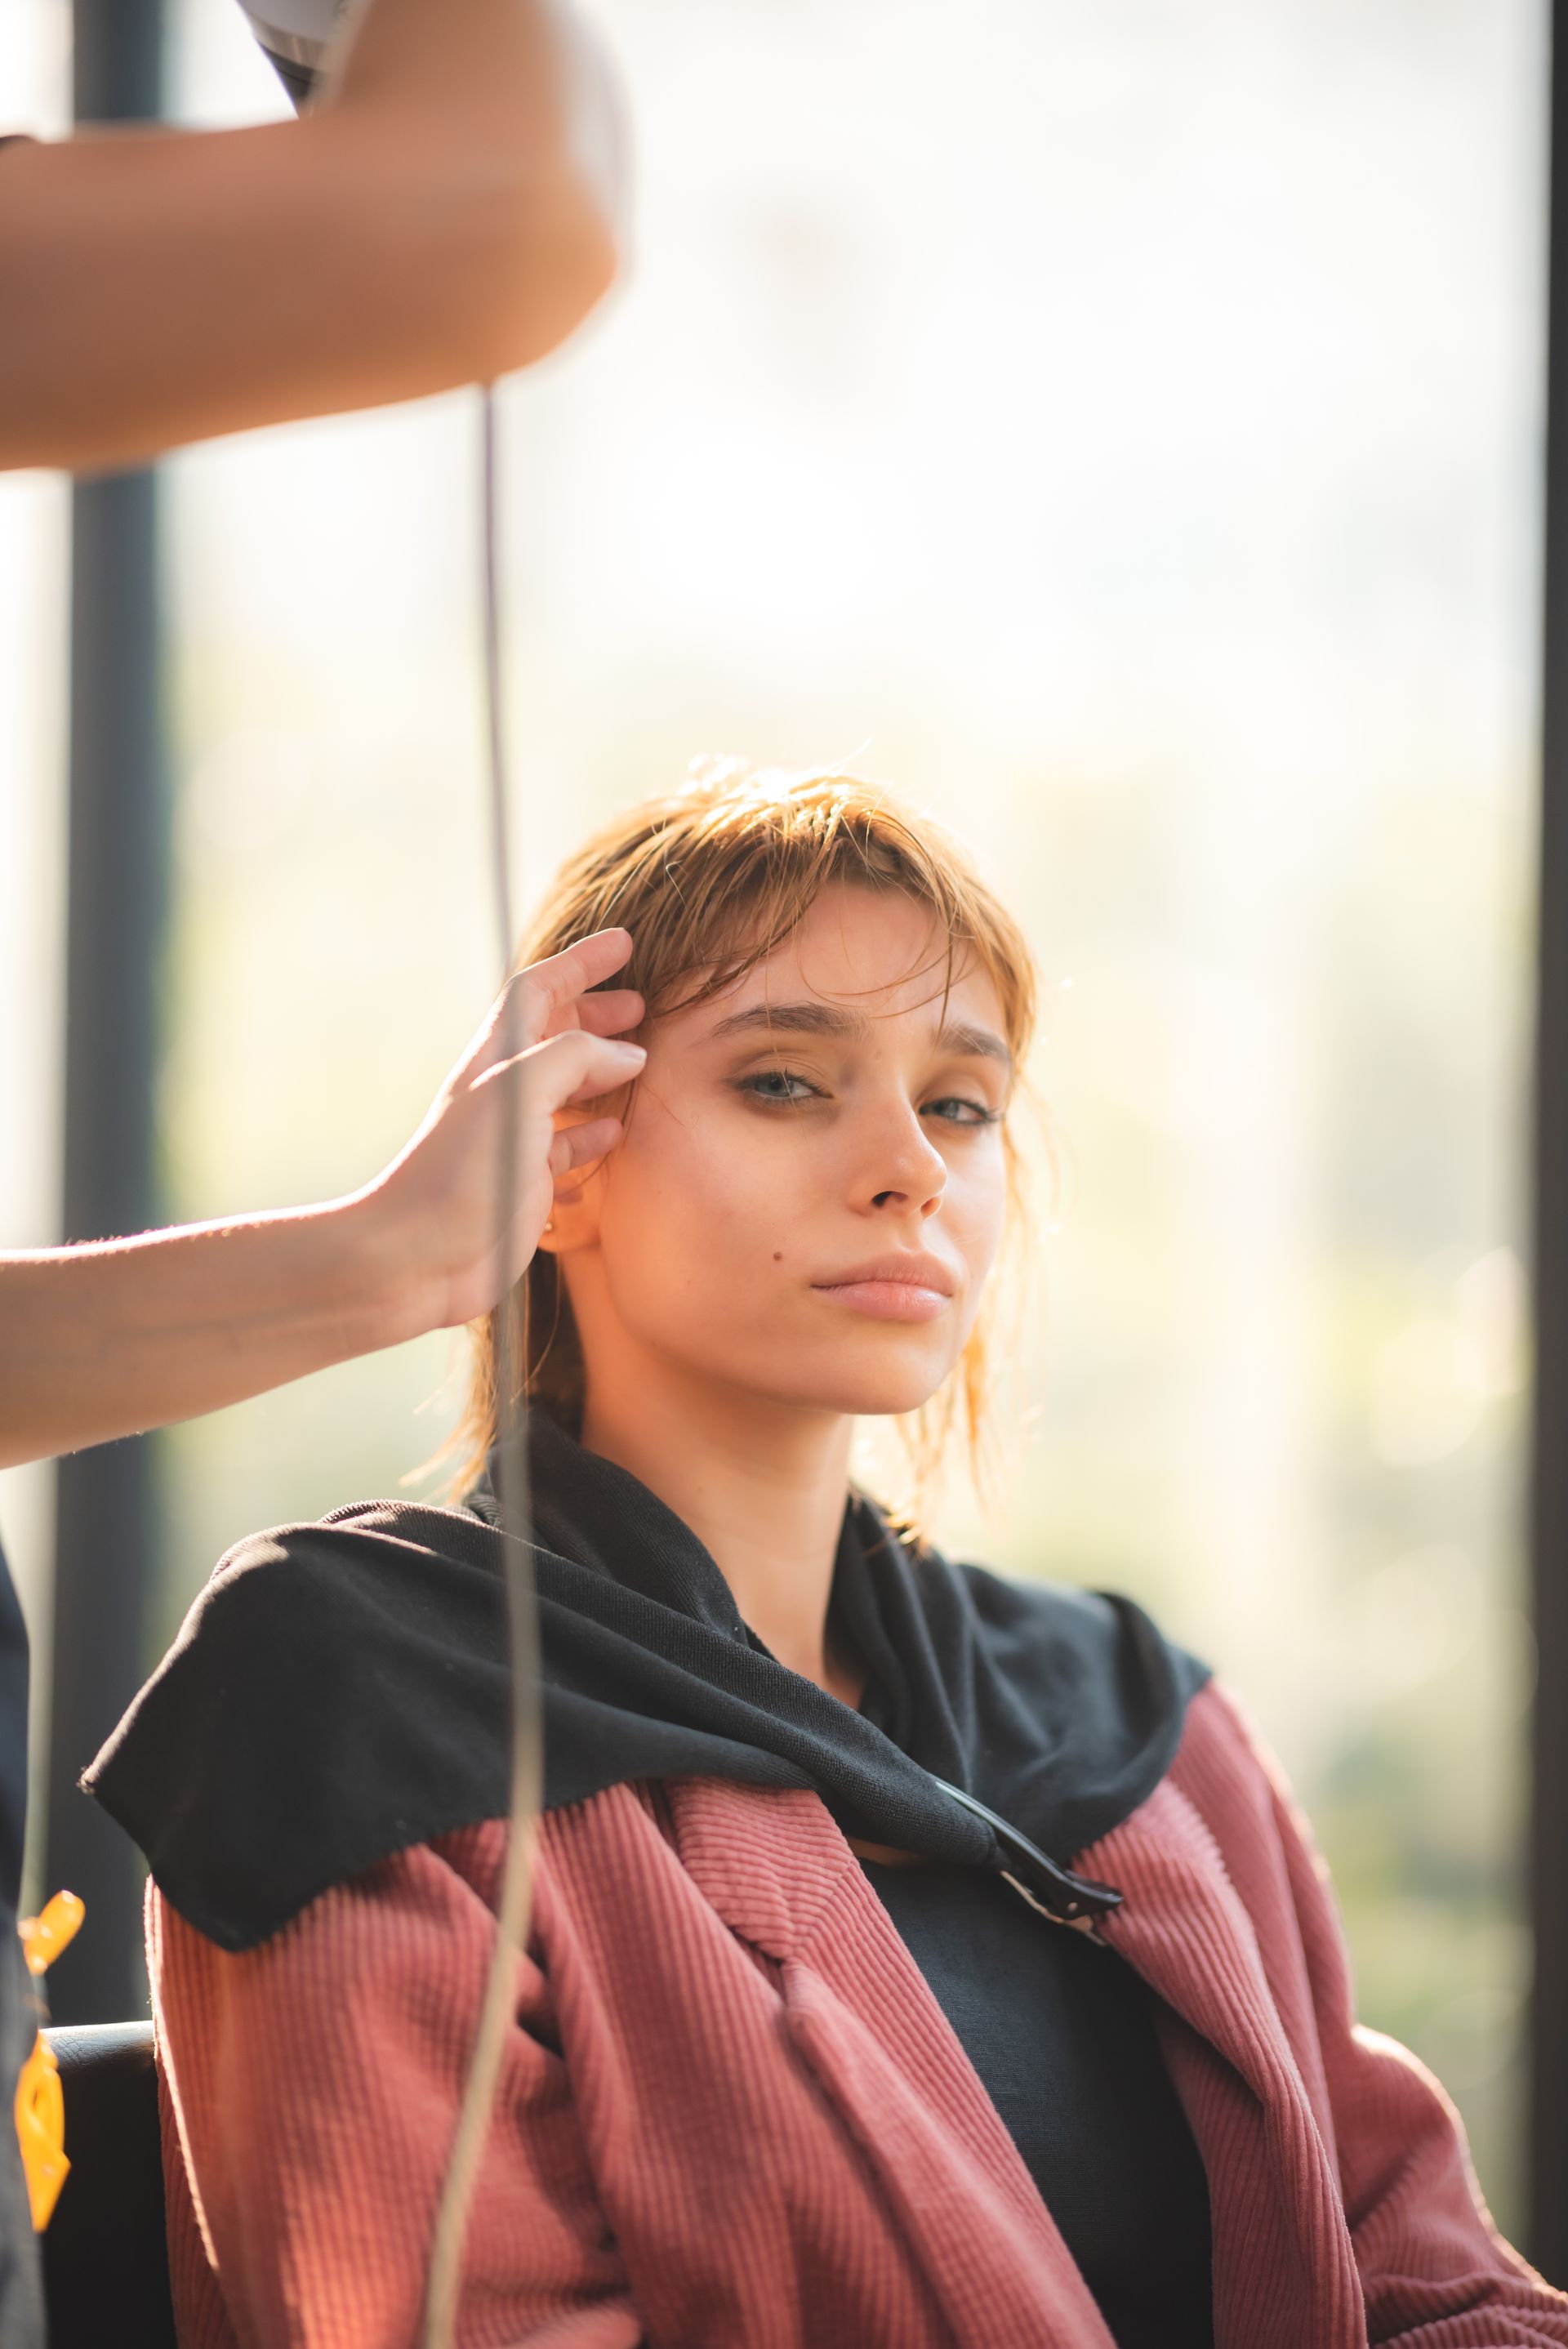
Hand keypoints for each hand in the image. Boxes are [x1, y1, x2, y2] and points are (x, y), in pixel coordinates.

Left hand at [357, 930, 644, 1336]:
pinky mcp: (523, 1182)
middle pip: (555, 1034)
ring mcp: (514, 1138)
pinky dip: (592, 1134)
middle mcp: (506, 1091)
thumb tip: (627, 1053)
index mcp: (498, 1057)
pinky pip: (565, 1146)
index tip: (623, 944)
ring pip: (565, 1088)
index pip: (541, 990)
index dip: (581, 963)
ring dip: (602, 1069)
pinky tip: (614, 1134)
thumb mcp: (519, 1092)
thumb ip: (576, 1057)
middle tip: (641, 1004)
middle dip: (597, 1013)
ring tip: (641, 1061)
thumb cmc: (461, 1171)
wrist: (417, 1255)